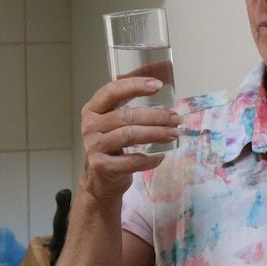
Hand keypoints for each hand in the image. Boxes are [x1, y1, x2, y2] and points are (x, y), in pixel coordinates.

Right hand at [80, 77, 181, 199]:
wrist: (99, 180)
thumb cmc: (112, 146)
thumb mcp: (113, 124)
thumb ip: (129, 109)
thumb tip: (162, 96)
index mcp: (93, 109)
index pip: (112, 91)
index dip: (135, 85)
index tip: (157, 85)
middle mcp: (90, 126)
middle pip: (126, 116)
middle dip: (156, 116)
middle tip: (176, 118)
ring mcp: (93, 146)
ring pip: (129, 135)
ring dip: (156, 134)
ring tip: (173, 134)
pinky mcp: (101, 166)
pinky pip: (131, 161)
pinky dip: (149, 159)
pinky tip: (161, 156)